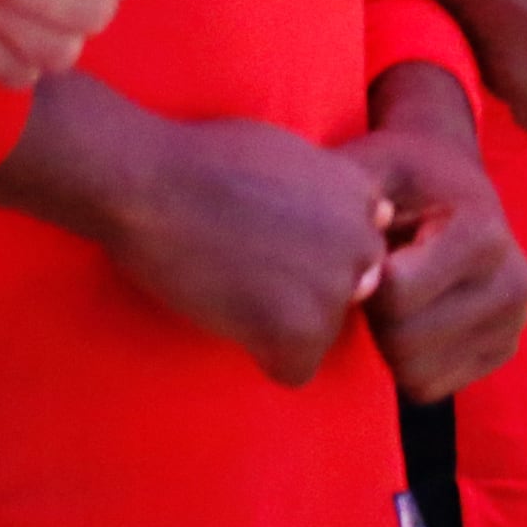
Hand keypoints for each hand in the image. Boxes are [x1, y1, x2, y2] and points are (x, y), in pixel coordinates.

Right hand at [0, 73, 387, 385]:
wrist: (153, 183)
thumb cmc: (206, 159)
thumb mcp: (294, 156)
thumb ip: (333, 193)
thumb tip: (374, 216)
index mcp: (363, 196)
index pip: (360, 250)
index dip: (313, 254)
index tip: (273, 245)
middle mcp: (363, 241)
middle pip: (347, 291)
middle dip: (306, 289)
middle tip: (249, 270)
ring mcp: (335, 285)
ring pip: (323, 331)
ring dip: (282, 324)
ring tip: (233, 290)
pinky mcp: (298, 326)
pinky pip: (297, 369)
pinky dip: (265, 358)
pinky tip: (233, 324)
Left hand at [341, 64, 526, 402]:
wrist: (451, 178)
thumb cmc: (401, 176)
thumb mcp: (373, 167)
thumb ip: (351, 202)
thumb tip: (321, 248)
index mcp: (484, 233)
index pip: (396, 297)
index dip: (362, 280)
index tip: (367, 251)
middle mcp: (514, 280)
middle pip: (404, 342)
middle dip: (374, 318)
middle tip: (377, 279)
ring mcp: (514, 320)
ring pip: (416, 373)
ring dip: (387, 343)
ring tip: (396, 298)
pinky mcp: (504, 349)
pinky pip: (430, 388)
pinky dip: (406, 363)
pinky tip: (413, 318)